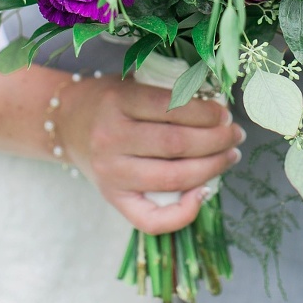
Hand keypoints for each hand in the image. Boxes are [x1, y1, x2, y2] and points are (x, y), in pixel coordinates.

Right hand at [58, 74, 243, 233]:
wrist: (67, 123)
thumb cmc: (110, 100)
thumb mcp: (132, 82)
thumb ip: (167, 91)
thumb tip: (219, 105)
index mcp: (117, 102)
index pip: (171, 108)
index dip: (206, 112)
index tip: (225, 112)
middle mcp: (111, 139)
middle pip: (177, 144)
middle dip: (217, 140)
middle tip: (236, 133)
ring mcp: (112, 173)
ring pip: (173, 178)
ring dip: (212, 168)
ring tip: (230, 155)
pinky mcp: (114, 199)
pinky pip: (152, 219)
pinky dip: (185, 212)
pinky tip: (205, 192)